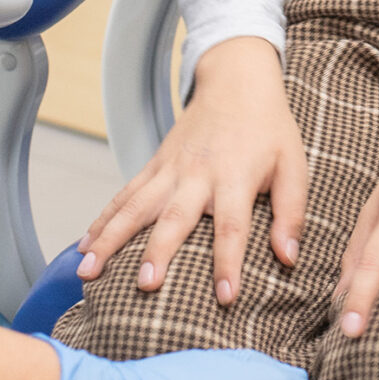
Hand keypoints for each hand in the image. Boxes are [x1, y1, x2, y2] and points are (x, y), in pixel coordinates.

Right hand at [77, 38, 306, 304]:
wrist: (237, 82)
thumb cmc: (269, 129)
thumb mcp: (294, 165)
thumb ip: (292, 212)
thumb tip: (289, 257)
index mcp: (235, 177)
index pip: (233, 226)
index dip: (229, 262)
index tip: (225, 297)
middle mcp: (198, 174)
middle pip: (175, 217)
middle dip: (158, 252)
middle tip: (145, 285)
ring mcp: (170, 169)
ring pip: (135, 206)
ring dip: (111, 238)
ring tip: (88, 271)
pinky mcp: (154, 165)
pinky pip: (124, 194)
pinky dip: (102, 219)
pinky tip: (84, 245)